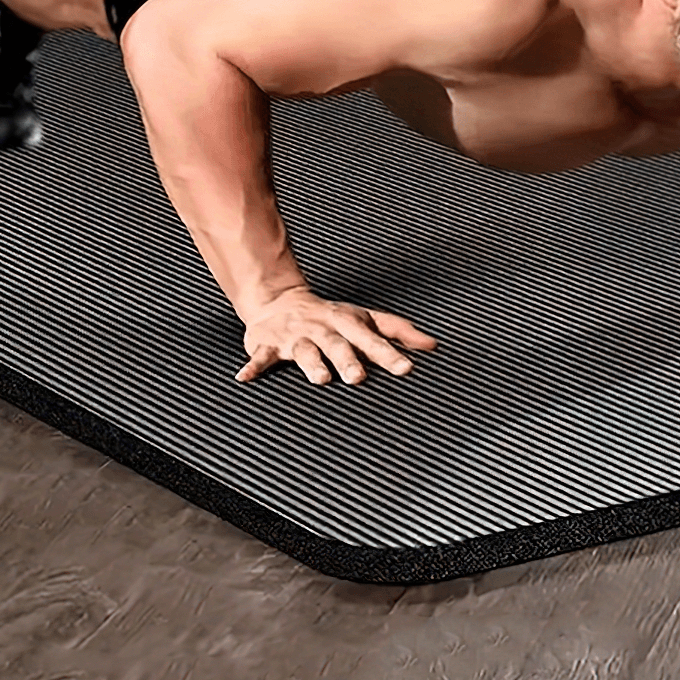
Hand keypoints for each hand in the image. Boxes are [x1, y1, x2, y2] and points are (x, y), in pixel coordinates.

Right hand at [236, 285, 437, 384]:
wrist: (281, 301)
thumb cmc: (332, 317)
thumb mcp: (366, 319)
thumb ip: (399, 332)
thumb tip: (434, 345)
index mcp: (348, 323)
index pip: (372, 339)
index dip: (389, 353)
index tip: (407, 368)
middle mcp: (323, 329)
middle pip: (338, 345)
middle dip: (348, 360)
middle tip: (359, 378)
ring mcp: (295, 336)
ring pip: (304, 351)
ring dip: (311, 364)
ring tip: (319, 379)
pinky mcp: (267, 343)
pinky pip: (260, 356)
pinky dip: (253, 366)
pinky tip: (245, 378)